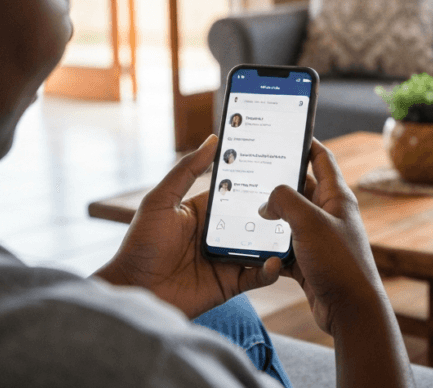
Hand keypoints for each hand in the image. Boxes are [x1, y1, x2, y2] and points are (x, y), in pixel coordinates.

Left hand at [94, 135, 280, 317]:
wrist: (134, 291)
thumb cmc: (141, 244)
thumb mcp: (161, 201)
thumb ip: (186, 170)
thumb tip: (212, 140)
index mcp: (204, 211)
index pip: (236, 193)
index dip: (256, 181)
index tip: (280, 165)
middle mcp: (219, 234)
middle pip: (254, 218)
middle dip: (274, 210)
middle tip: (297, 197)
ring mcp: (227, 259)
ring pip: (261, 246)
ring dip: (277, 239)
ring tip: (294, 229)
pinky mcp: (231, 284)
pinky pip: (258, 275)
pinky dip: (269, 270)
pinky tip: (276, 261)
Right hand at [259, 139, 386, 334]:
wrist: (350, 310)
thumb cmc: (338, 263)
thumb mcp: (309, 222)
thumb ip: (285, 201)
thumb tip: (267, 201)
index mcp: (337, 197)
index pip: (321, 157)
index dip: (304, 141)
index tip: (284, 129)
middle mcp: (329, 214)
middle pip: (300, 187)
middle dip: (276, 180)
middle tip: (251, 169)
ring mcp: (319, 238)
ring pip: (289, 218)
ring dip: (269, 215)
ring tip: (243, 205)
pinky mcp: (309, 261)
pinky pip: (284, 245)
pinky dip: (269, 244)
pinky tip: (251, 242)